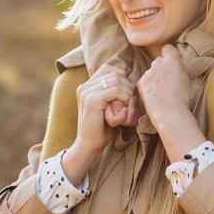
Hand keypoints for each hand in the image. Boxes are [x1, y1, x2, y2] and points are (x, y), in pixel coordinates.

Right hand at [62, 66, 135, 187]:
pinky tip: (122, 112)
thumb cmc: (102, 128)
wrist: (88, 145)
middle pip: (115, 74)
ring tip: (126, 109)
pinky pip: (115, 91)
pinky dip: (124, 100)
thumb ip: (112, 90)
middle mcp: (84, 87)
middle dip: (127, 87)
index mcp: (86, 86)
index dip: (122, 77)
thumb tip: (126, 73)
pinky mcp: (92, 100)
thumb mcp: (108, 106)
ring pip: (117, 81)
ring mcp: (86, 92)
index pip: (109, 68)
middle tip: (129, 103)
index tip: (126, 94)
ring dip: (127, 95)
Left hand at [137, 46, 204, 161]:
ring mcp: (148, 73)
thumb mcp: (196, 85)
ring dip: (155, 77)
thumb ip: (195, 74)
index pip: (168, 48)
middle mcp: (158, 63)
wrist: (170, 114)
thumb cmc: (185, 100)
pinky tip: (155, 95)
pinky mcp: (141, 83)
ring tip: (162, 91)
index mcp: (173, 61)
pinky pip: (145, 81)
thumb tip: (200, 71)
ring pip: (151, 71)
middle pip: (159, 60)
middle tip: (169, 80)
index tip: (173, 63)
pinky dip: (148, 86)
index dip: (170, 55)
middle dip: (163, 68)